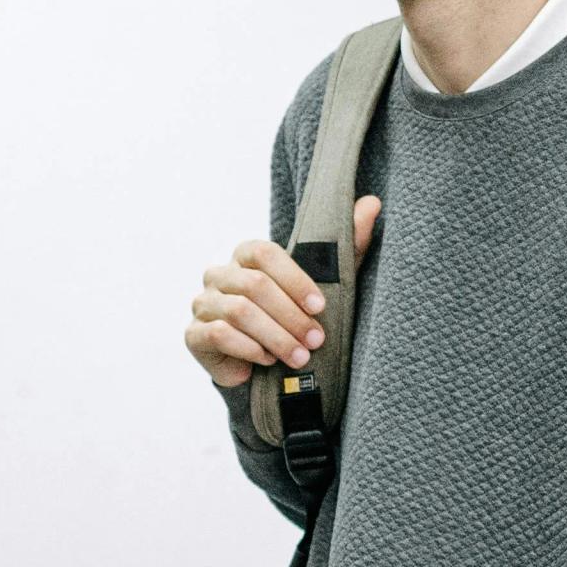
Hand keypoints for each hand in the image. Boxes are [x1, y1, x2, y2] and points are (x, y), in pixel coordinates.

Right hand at [182, 195, 379, 390]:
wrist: (263, 364)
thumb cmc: (294, 317)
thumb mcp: (326, 283)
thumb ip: (347, 243)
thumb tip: (372, 203)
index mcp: (245, 255)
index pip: (264, 253)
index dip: (294, 279)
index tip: (321, 307)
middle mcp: (219, 274)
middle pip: (254, 285)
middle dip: (290, 316)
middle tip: (316, 340)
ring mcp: (202, 303)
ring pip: (239, 312)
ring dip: (275, 336)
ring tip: (299, 355)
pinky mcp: (194, 334)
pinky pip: (220, 335)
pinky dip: (251, 349)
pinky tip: (269, 360)